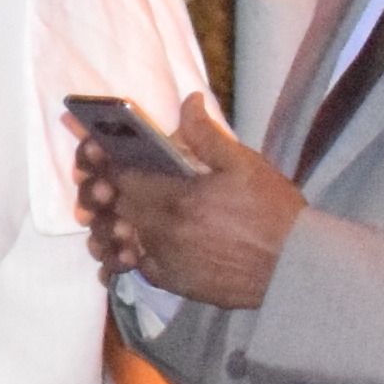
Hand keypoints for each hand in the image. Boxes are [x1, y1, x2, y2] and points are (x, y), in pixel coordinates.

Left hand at [84, 99, 302, 308]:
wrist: (294, 267)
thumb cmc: (274, 212)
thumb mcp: (246, 166)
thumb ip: (208, 136)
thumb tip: (188, 102)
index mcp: (182, 197)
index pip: (125, 176)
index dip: (103, 161)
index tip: (89, 150)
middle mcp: (167, 230)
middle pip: (117, 206)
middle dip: (101, 191)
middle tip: (95, 181)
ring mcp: (166, 258)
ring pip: (117, 239)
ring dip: (106, 224)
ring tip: (102, 214)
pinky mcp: (172, 282)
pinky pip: (132, 268)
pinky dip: (121, 255)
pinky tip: (121, 245)